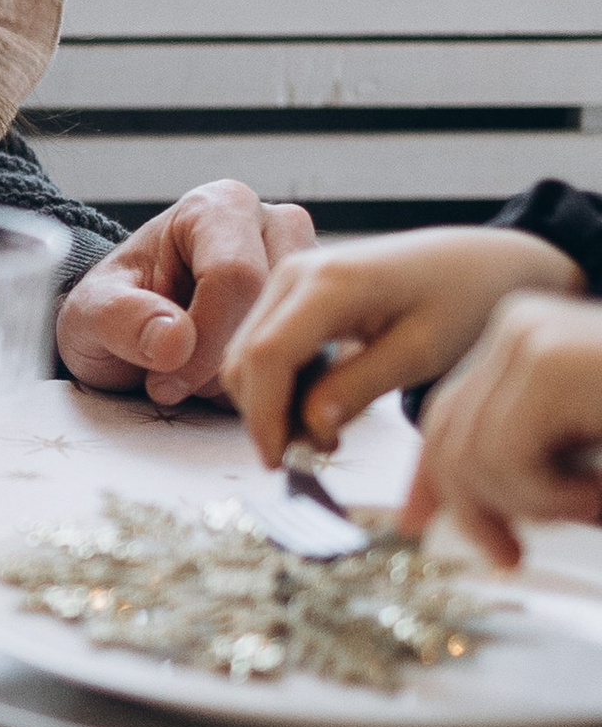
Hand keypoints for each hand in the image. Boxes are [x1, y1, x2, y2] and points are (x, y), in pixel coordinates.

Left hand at [56, 179, 316, 402]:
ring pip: (300, 345)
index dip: (204, 342)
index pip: (235, 275)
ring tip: (196, 384)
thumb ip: (122, 319)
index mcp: (219, 208)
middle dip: (225, 366)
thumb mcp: (91, 312)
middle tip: (177, 385)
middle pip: (276, 311)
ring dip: (250, 384)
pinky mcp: (318, 320)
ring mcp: (306, 276)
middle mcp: (274, 229)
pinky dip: (273, 395)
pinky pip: (312, 369)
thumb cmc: (113, 310)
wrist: (130, 331)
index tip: (165, 382)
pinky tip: (231, 395)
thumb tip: (176, 340)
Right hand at [222, 225, 587, 463]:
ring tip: (326, 432)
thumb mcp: (420, 354)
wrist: (480, 261)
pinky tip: (321, 402)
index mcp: (330, 282)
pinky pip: (263, 344)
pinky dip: (279, 384)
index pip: (267, 357)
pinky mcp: (293, 289)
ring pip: (247, 355)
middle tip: (317, 452)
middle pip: (246, 359)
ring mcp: (289, 276)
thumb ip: (358, 389)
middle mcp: (295, 272)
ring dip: (272, 402)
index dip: (265, 417)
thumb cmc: (464, 301)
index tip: (282, 465)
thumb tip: (307, 427)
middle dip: (267, 415)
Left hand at [406, 293, 601, 564]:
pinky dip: (552, 498)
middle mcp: (518, 326)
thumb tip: (436, 506)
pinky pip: (504, 457)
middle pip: (446, 433)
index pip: (447, 412)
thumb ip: (522, 469)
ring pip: (472, 456)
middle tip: (511, 556)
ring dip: (535, 506)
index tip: (418, 527)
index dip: (430, 477)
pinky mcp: (547, 361)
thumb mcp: (578, 464)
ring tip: (598, 504)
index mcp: (525, 342)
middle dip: (473, 508)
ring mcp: (530, 335)